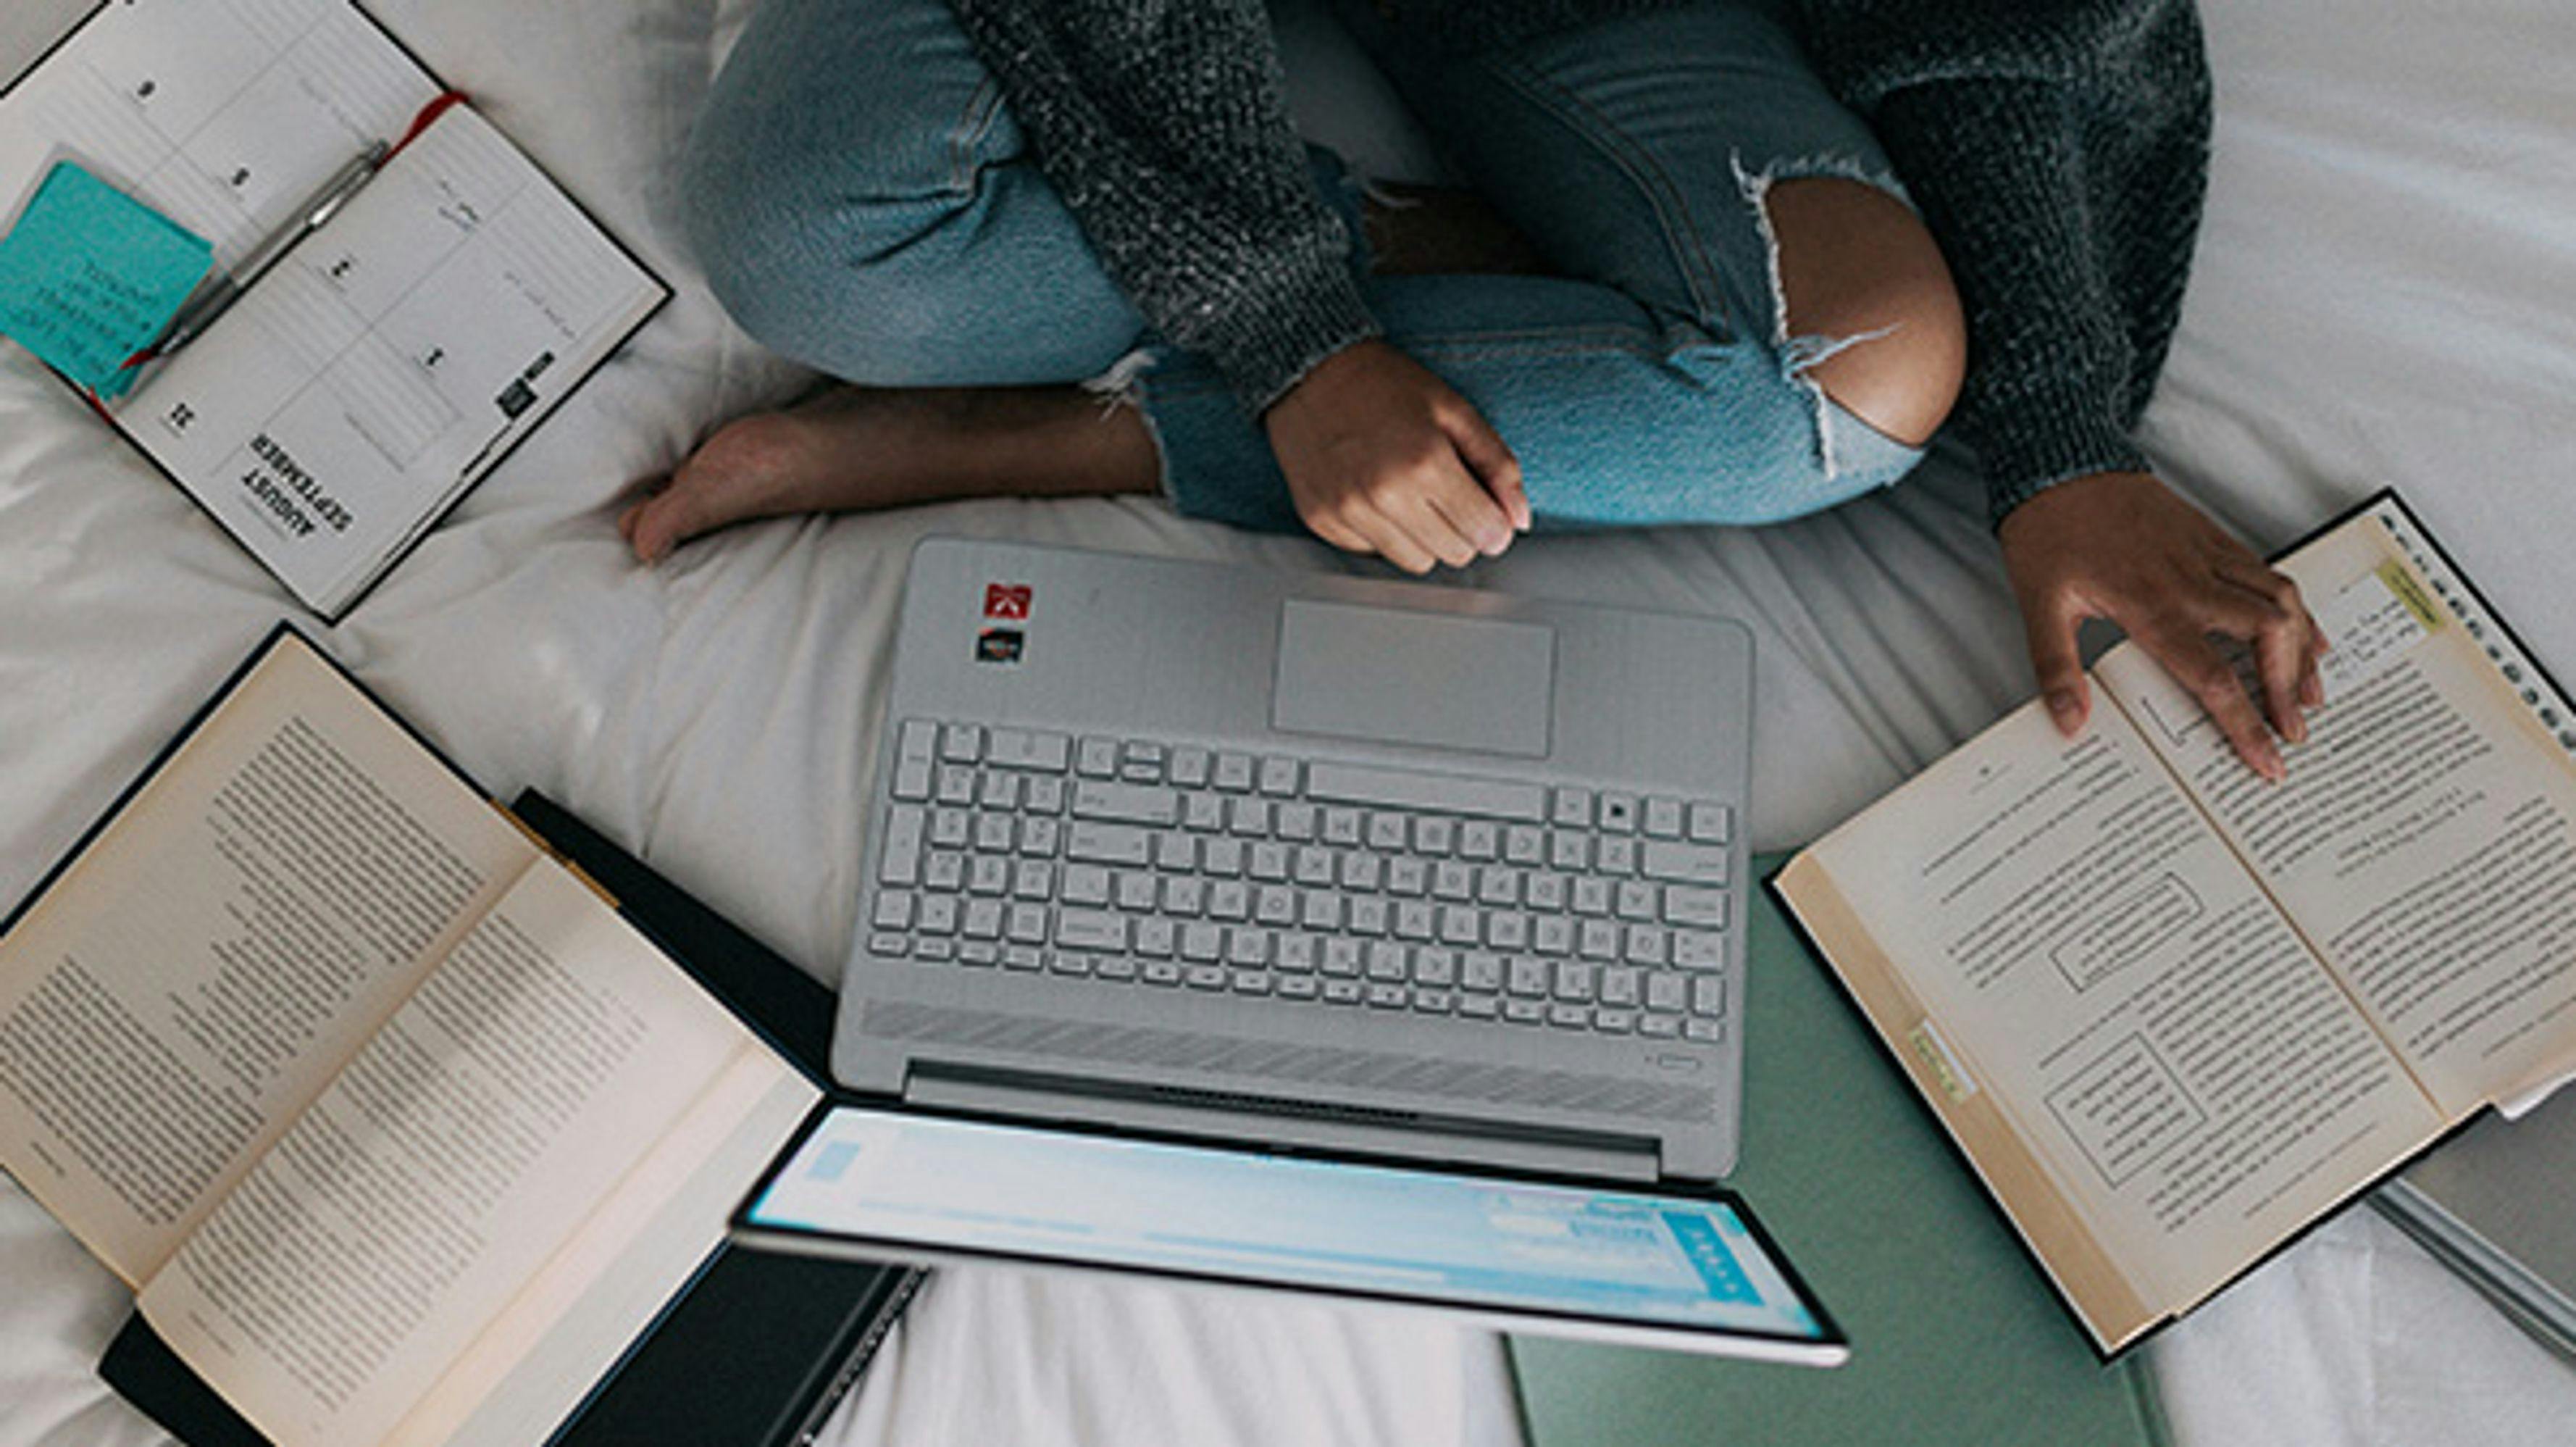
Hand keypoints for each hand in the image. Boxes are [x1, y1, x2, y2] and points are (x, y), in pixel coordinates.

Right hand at [1264, 340, 1530, 572]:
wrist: (1309, 371)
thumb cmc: (1383, 383)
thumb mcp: (1454, 409)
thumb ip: (1496, 464)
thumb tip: (1519, 518)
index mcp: (1425, 462)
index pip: (1484, 532)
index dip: (1496, 525)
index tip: (1490, 513)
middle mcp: (1385, 495)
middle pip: (1453, 554)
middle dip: (1464, 531)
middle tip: (1452, 498)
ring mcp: (1349, 511)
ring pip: (1415, 562)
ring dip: (1426, 539)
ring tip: (1414, 497)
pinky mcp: (1323, 520)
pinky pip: (1373, 552)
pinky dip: (1384, 533)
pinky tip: (1378, 495)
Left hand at [1999, 470, 2326, 780]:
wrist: (2061, 465)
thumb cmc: (2049, 532)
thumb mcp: (2039, 606)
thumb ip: (2057, 669)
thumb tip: (2070, 723)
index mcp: (2152, 605)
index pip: (2213, 677)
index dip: (2246, 725)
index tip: (2268, 761)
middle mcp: (2192, 580)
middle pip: (2269, 635)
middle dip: (2288, 688)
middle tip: (2294, 731)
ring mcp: (2209, 554)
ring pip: (2281, 600)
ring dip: (2302, 650)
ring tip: (2311, 693)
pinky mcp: (2214, 536)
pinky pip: (2269, 573)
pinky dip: (2294, 608)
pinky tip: (2304, 632)